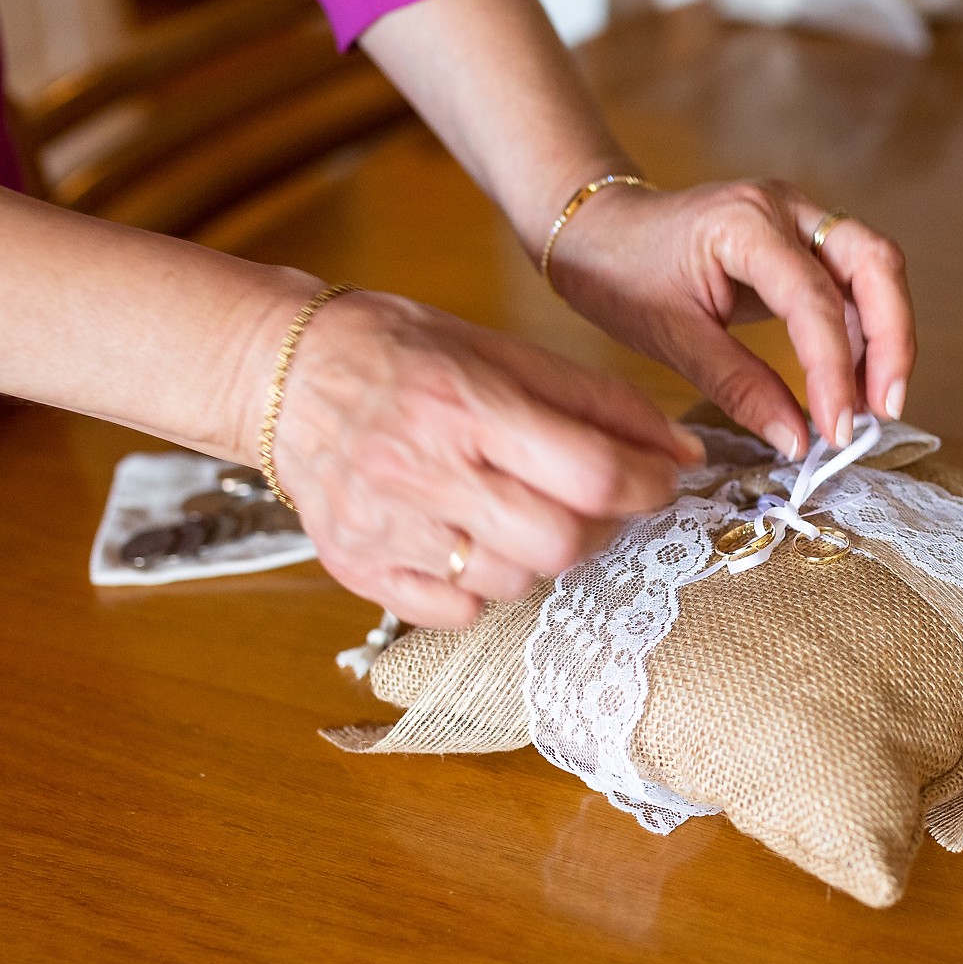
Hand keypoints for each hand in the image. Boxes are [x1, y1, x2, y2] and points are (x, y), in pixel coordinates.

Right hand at [266, 288, 702, 627]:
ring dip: (547, 558)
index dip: (647, 483)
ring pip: (514, 584)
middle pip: (560, 542)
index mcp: (466, 403)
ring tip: (532, 517)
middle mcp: (425, 470)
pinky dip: (486, 589)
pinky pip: (456, 612)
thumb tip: (680, 449)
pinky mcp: (360, 569)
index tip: (665, 479)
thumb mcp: (501, 351)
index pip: (590, 470)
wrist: (282, 375)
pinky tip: (478, 545)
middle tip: (606, 506)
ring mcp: (388, 528)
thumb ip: (595, 400)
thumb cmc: (401, 355)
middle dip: (606, 530)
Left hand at [543, 178, 915, 458]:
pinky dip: (861, 332)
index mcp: (744, 223)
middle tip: (884, 410)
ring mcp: (799, 217)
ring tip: (870, 406)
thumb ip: (738, 386)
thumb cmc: (621, 272)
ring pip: (874, 269)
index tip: (836, 430)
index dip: (834, 370)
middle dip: (892, 340)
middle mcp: (785, 207)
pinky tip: (849, 382)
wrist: (598, 229)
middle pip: (876, 262)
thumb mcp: (671, 337)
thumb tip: (798, 440)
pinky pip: (852, 281)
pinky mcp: (802, 239)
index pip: (814, 298)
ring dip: (884, 338)